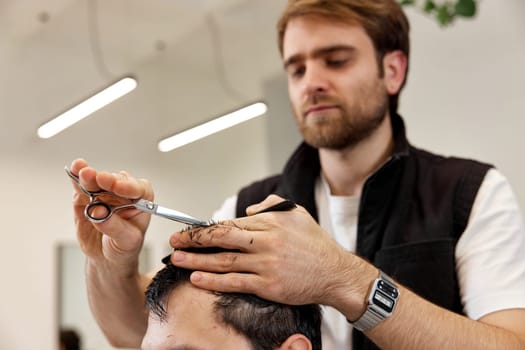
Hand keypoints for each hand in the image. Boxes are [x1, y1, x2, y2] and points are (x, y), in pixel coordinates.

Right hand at [69, 159, 152, 270]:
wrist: (106, 256)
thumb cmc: (123, 246)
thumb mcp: (126, 241)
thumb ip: (114, 227)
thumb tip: (99, 211)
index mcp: (141, 201)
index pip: (139, 189)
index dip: (129, 186)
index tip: (118, 187)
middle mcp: (123, 193)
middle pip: (116, 181)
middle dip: (108, 180)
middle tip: (99, 179)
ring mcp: (103, 193)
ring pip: (97, 180)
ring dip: (90, 176)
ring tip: (84, 173)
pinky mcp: (85, 196)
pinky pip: (81, 185)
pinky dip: (77, 178)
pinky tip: (75, 170)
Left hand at [168, 194, 371, 311]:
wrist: (335, 273)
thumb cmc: (315, 244)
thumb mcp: (297, 214)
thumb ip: (269, 206)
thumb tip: (245, 212)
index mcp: (270, 223)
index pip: (230, 223)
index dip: (206, 227)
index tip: (189, 229)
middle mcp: (266, 242)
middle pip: (222, 238)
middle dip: (194, 239)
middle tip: (174, 240)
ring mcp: (266, 265)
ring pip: (225, 261)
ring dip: (197, 260)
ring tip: (177, 260)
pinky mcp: (268, 286)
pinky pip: (236, 282)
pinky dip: (214, 281)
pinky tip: (197, 278)